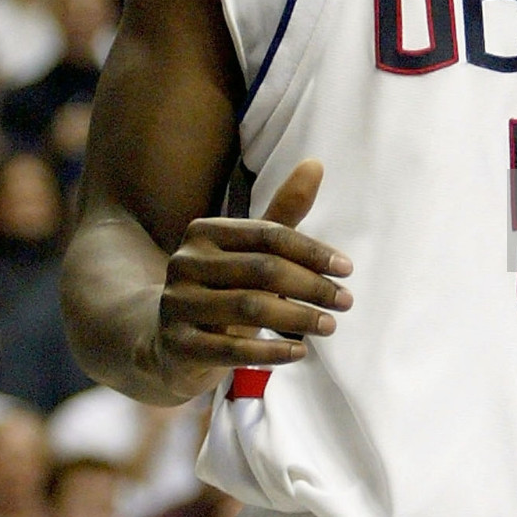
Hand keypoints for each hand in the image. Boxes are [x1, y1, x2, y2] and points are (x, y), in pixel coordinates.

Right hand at [153, 160, 352, 397]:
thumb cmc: (223, 289)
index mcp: (204, 232)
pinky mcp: (178, 346)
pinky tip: (300, 353)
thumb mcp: (251, 252)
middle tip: (346, 300)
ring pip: (250, 307)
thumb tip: (316, 163)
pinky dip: (271, 351)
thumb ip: (284, 213)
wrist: (169, 344)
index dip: (312, 251)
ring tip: (330, 325)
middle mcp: (185, 263)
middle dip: (312, 285)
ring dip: (298, 318)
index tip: (347, 269)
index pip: (269, 235)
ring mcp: (177, 305)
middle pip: (262, 270)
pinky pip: (232, 349)